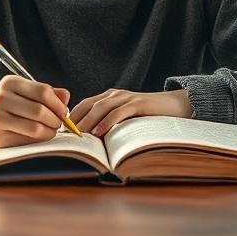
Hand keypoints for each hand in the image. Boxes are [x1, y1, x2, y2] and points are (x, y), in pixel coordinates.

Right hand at [0, 75, 70, 147]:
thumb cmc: (7, 102)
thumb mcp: (23, 90)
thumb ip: (46, 92)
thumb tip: (66, 96)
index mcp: (10, 82)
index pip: (42, 92)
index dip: (58, 104)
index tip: (64, 112)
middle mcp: (1, 98)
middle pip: (39, 111)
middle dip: (55, 120)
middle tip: (58, 123)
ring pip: (34, 128)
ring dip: (49, 132)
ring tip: (51, 130)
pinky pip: (26, 141)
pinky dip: (38, 140)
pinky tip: (39, 136)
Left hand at [69, 89, 190, 136]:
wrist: (174, 105)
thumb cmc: (147, 115)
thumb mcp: (124, 118)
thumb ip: (109, 123)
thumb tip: (91, 140)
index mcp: (108, 97)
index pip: (84, 104)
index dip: (72, 116)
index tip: (62, 131)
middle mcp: (114, 95)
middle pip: (88, 104)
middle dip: (76, 119)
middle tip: (66, 134)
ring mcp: (125, 98)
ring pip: (101, 107)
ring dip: (88, 121)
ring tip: (79, 134)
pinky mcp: (137, 103)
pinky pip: (118, 112)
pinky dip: (107, 122)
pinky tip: (99, 132)